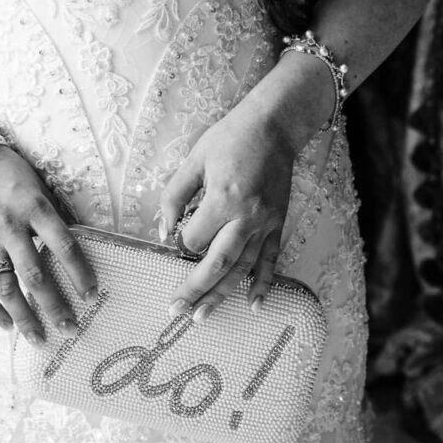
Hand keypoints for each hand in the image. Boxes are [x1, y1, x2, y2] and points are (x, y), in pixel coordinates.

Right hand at [0, 146, 96, 345]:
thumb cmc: (11, 174)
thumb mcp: (40, 187)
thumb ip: (54, 218)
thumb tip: (75, 252)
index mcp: (35, 207)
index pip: (64, 246)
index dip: (80, 273)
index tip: (92, 295)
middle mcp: (11, 226)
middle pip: (36, 275)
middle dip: (55, 306)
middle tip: (71, 328)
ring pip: (7, 287)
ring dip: (24, 317)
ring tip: (39, 338)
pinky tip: (6, 326)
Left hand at [159, 92, 296, 322]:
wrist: (273, 126)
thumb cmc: (230, 138)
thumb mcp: (194, 159)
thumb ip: (174, 195)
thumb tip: (164, 230)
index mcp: (223, 199)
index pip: (194, 238)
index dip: (178, 244)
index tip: (171, 241)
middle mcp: (247, 217)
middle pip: (218, 264)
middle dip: (195, 290)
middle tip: (176, 311)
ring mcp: (266, 223)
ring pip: (243, 270)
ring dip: (222, 295)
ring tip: (202, 316)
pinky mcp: (278, 224)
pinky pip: (272, 260)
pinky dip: (264, 285)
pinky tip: (255, 306)